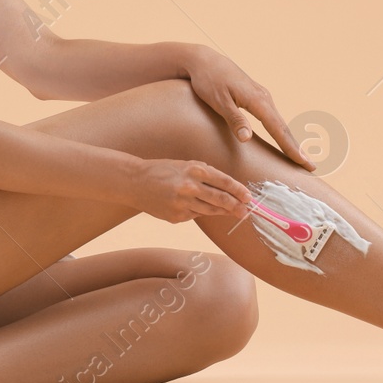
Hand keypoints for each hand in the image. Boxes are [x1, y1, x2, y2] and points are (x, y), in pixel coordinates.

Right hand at [127, 158, 251, 223]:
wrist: (135, 182)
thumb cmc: (163, 170)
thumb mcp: (185, 165)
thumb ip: (205, 175)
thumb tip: (227, 189)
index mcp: (194, 169)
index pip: (223, 181)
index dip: (238, 190)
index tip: (248, 197)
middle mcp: (189, 186)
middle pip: (220, 199)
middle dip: (236, 206)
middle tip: (246, 211)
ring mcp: (182, 203)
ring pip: (209, 211)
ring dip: (223, 212)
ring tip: (233, 213)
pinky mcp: (175, 217)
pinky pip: (194, 215)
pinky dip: (199, 212)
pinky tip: (198, 208)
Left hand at [181, 46, 316, 170]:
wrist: (205, 61)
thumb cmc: (208, 81)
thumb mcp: (218, 102)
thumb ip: (234, 119)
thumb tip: (247, 139)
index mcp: (257, 100)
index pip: (278, 129)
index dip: (291, 148)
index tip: (304, 162)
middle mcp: (264, 98)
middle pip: (284, 127)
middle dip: (297, 148)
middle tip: (311, 167)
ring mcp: (262, 96)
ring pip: (280, 123)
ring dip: (291, 141)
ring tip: (301, 158)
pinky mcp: (256, 97)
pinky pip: (273, 118)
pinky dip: (281, 132)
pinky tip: (284, 140)